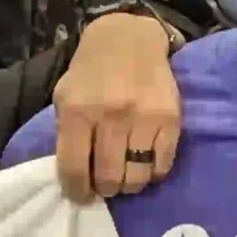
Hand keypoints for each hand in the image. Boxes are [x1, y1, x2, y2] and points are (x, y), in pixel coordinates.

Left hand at [52, 9, 183, 201]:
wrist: (129, 39)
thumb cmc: (91, 74)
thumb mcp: (65, 97)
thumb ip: (67, 136)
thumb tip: (77, 180)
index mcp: (78, 111)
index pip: (74, 169)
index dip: (77, 192)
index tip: (82, 196)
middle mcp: (111, 115)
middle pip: (109, 179)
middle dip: (106, 189)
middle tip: (106, 183)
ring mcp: (143, 116)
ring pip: (137, 178)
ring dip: (130, 183)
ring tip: (126, 173)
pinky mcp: (170, 118)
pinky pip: (162, 165)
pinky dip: (153, 172)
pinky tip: (145, 161)